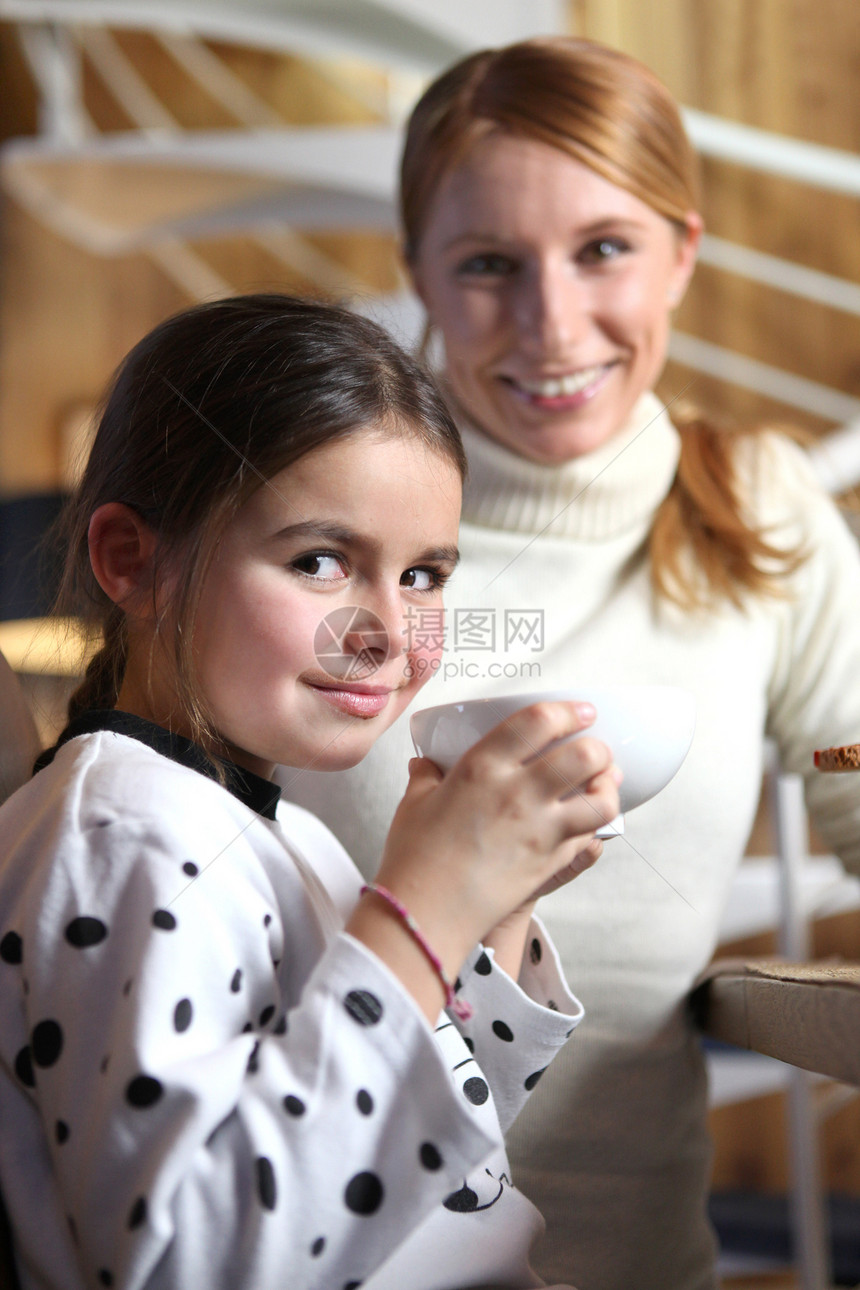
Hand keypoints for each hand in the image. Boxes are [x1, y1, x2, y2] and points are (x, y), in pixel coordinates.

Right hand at [371, 701, 618, 978]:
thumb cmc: (415, 858)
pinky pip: (589, 837)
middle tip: (595, 746)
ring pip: (600, 799)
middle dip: (597, 746)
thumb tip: (425, 764)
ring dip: (607, 786)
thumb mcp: (415, 804)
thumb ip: (426, 776)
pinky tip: (585, 819)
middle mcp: (518, 793)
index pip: (539, 721)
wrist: (425, 914)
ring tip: (602, 782)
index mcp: (482, 767)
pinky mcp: (551, 862)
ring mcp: (540, 830)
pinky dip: (594, 825)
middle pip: (584, 755)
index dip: (567, 710)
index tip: (579, 711)